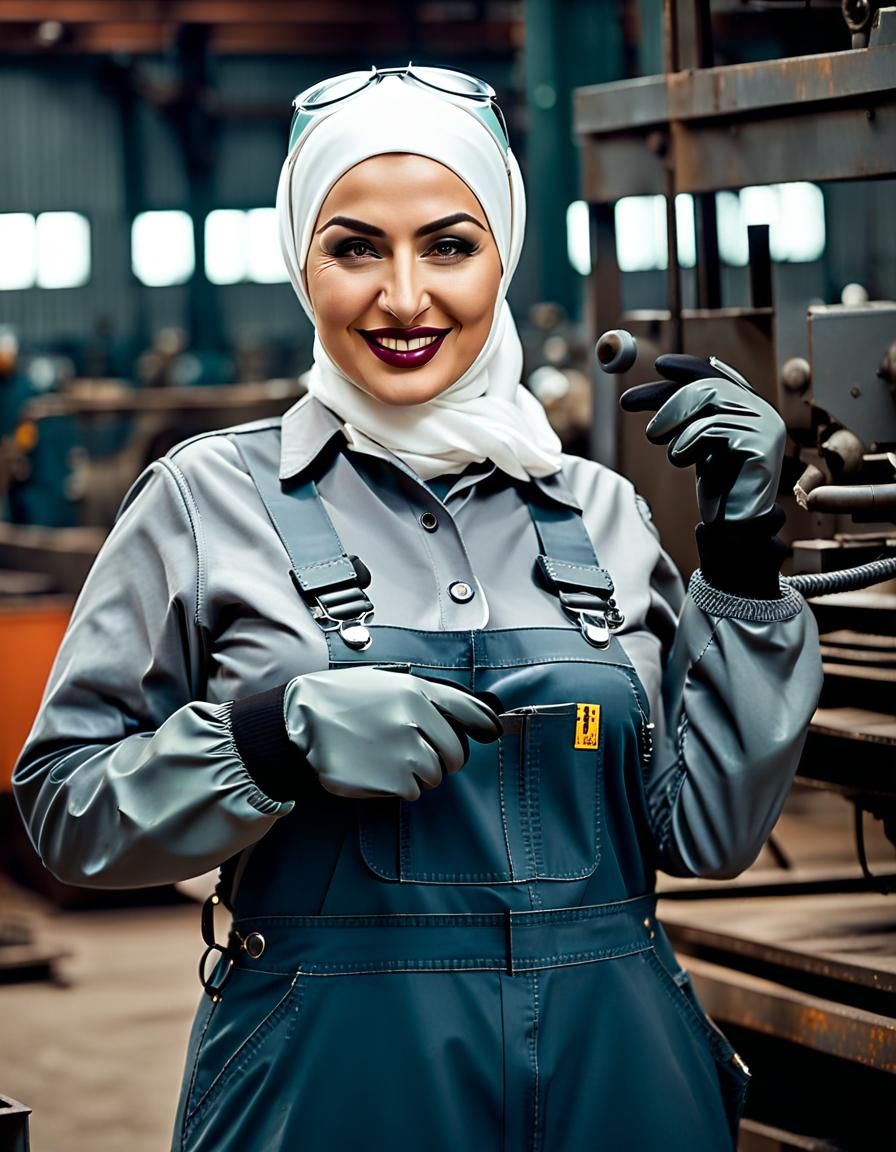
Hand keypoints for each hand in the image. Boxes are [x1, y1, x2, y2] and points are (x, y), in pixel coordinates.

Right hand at [283, 666, 502, 800]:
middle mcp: (415, 719)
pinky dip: (399, 787)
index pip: (468, 710)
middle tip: (416, 753)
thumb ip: (419, 693)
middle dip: (442, 757)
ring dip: (418, 773)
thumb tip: (456, 709)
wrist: (298, 725)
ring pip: (435, 774)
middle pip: (455, 752)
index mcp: (415, 691)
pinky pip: (413, 791)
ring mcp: (405, 751)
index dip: (484, 723)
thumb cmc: (337, 700)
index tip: (492, 731)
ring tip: (387, 759)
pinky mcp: (392, 780)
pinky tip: (377, 772)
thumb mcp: (380, 681)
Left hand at [620, 354, 785, 523]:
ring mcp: (765, 426)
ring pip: (708, 398)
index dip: (687, 368)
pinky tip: (680, 459)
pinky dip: (685, 441)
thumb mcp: (698, 443)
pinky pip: (711, 428)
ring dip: (671, 417)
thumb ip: (689, 414)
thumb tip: (661, 375)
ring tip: (655, 440)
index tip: (657, 365)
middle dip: (665, 393)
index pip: (716, 376)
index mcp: (748, 409)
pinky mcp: (760, 445)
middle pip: (708, 384)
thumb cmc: (718, 489)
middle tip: (628, 404)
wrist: (737, 527)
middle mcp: (761, 412)